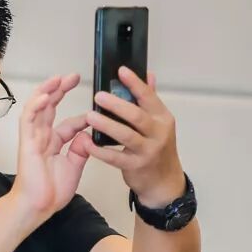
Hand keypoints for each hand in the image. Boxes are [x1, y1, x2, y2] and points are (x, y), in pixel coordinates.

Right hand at [10, 73, 91, 219]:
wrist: (38, 206)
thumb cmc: (51, 191)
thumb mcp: (74, 167)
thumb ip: (80, 150)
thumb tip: (86, 134)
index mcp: (53, 143)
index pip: (69, 122)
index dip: (83, 115)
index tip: (99, 109)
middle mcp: (42, 137)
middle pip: (50, 107)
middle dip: (61, 90)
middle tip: (74, 76)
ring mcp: (33, 138)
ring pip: (37, 108)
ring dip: (47, 91)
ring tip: (59, 78)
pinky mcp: (26, 142)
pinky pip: (29, 119)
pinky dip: (36, 106)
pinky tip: (46, 95)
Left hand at [82, 67, 185, 206]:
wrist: (164, 181)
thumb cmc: (156, 148)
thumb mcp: (158, 123)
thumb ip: (150, 100)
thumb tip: (148, 74)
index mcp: (162, 118)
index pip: (148, 97)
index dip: (135, 83)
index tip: (121, 70)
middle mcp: (158, 132)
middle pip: (137, 115)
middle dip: (117, 105)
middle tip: (98, 96)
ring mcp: (148, 150)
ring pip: (126, 135)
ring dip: (106, 125)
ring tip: (89, 117)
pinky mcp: (136, 166)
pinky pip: (115, 157)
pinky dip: (100, 150)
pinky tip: (87, 143)